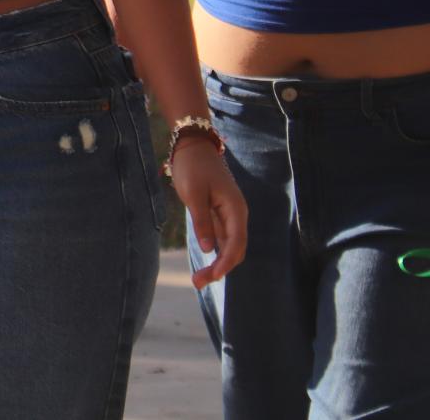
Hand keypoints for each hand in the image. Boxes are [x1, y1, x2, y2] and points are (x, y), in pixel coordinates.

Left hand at [170, 137, 246, 288]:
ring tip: (198, 280)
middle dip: (220, 268)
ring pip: (229, 246)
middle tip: (198, 282)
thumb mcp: (194, 193)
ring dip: (217, 264)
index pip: (236, 243)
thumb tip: (210, 249)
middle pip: (235, 249)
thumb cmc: (193, 167)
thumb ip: (203, 221)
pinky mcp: (220, 215)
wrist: (193, 147)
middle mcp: (237, 215)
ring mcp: (230, 216)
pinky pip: (222, 239)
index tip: (213, 277)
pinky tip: (205, 264)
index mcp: (236, 209)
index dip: (226, 262)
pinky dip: (215, 253)